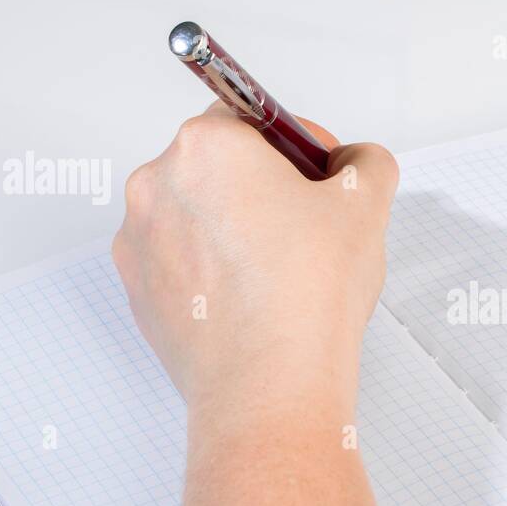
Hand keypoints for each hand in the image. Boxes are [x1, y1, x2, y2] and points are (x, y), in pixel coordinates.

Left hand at [113, 105, 398, 505]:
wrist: (268, 388)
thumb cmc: (305, 297)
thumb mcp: (366, 206)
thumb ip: (366, 164)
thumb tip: (357, 165)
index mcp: (206, 147)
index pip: (255, 117)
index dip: (299, 148)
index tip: (320, 181)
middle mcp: (158, 185)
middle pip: (220, 164)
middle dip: (264, 187)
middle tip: (309, 230)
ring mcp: (141, 242)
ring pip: (199, 214)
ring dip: (236, 228)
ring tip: (283, 274)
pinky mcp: (140, 292)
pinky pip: (181, 261)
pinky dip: (213, 271)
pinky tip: (255, 300)